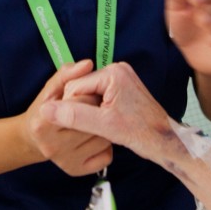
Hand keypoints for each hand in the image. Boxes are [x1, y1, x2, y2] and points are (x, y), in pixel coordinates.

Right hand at [23, 60, 112, 175]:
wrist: (31, 140)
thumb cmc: (43, 109)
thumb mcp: (52, 88)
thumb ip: (67, 74)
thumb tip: (87, 63)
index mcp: (42, 123)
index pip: (80, 101)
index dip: (85, 97)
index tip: (83, 97)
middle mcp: (52, 146)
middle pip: (93, 121)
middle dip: (96, 110)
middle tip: (92, 108)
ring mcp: (65, 161)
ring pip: (102, 140)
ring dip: (102, 128)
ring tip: (94, 122)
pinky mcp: (76, 171)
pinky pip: (105, 156)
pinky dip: (105, 146)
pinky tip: (95, 137)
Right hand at [42, 62, 170, 162]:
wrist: (164, 141)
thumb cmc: (139, 132)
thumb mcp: (102, 126)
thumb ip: (73, 116)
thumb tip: (46, 110)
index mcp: (112, 72)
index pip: (75, 87)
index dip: (72, 108)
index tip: (83, 125)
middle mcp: (117, 68)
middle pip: (82, 88)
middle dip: (82, 108)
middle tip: (94, 127)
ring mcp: (121, 77)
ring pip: (89, 93)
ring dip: (89, 110)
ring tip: (101, 126)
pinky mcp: (123, 86)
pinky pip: (99, 95)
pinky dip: (97, 109)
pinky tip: (105, 122)